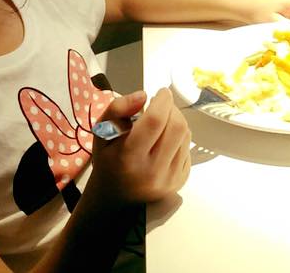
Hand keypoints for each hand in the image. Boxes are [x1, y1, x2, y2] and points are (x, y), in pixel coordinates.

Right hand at [90, 88, 190, 203]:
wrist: (115, 196)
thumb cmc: (108, 160)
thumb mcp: (102, 132)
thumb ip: (118, 108)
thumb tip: (143, 96)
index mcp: (129, 157)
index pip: (155, 121)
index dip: (163, 101)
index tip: (162, 92)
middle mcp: (152, 171)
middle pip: (177, 126)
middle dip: (172, 109)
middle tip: (162, 105)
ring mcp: (169, 179)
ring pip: (185, 135)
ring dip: (176, 121)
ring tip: (161, 123)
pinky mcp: (180, 181)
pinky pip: (187, 148)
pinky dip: (179, 138)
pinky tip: (164, 141)